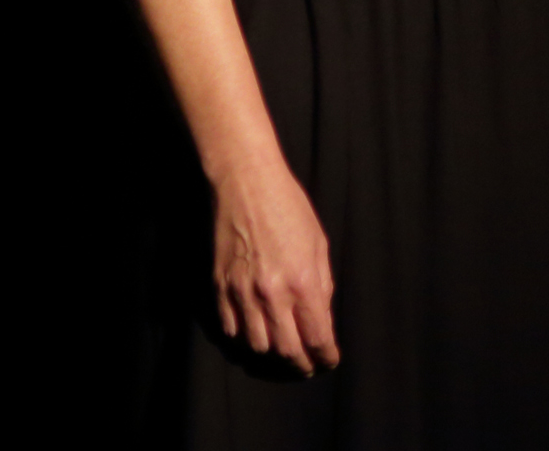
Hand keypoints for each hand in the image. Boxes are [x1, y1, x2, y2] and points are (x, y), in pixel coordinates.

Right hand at [212, 161, 338, 374]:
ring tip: (283, 350)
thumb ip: (322, 284)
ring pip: (257, 345)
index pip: (317, 336)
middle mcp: (272, 293)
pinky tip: (256, 331)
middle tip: (308, 365)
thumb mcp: (319, 243)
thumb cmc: (289, 207)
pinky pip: (231, 328)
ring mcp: (242, 292)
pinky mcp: (220, 287)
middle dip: (301, 364)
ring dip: (273, 353)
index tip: (329, 360)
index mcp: (303, 281)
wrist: (246, 183)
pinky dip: (245, 337)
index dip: (325, 356)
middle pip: (287, 351)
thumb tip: (321, 316)